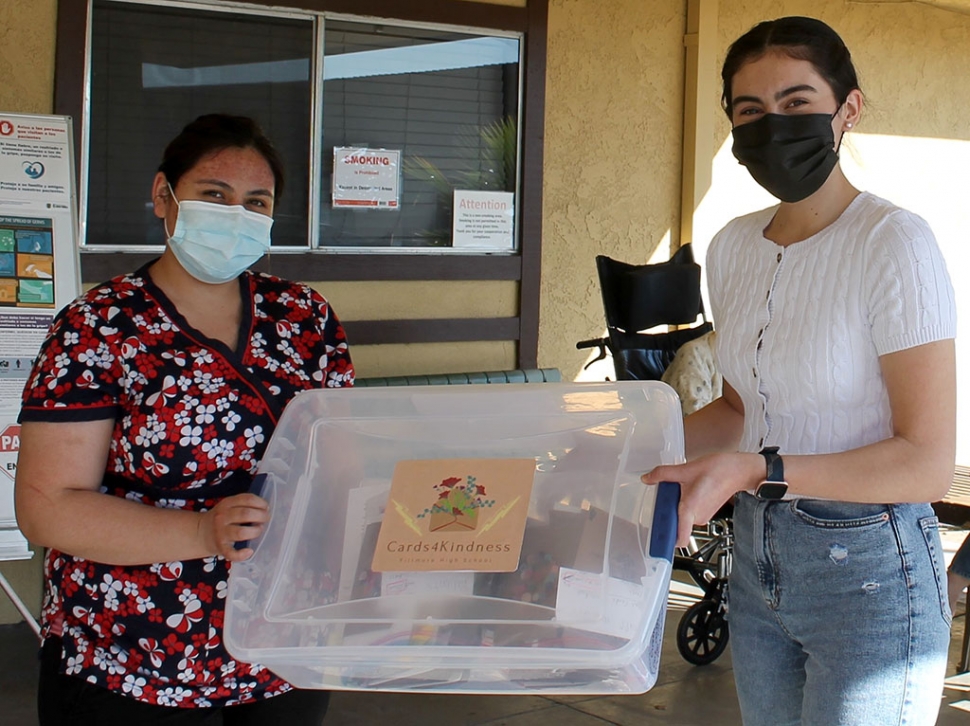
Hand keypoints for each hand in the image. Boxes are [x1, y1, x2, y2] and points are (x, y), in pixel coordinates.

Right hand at [198, 493, 269, 561]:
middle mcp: (222, 517)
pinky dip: (242, 554)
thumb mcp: (229, 506)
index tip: (265, 508)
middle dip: (261, 516)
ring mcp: (221, 533)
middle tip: (265, 519)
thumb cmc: (222, 519)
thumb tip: (265, 508)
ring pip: (241, 532)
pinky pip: (232, 553)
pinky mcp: (220, 547)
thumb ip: (244, 505)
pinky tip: (249, 551)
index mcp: (227, 504)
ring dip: (255, 531)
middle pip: (246, 514)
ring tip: (259, 530)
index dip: (260, 503)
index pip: (247, 499)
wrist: (200, 532)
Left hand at [642, 452, 760, 546]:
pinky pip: (688, 512)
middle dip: (667, 510)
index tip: (655, 539)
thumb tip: (647, 478)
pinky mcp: (705, 512)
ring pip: (681, 515)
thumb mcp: (685, 469)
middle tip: (667, 494)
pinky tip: (688, 488)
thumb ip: (663, 474)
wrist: (738, 470)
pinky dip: (684, 502)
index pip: (679, 538)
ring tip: (681, 487)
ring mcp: (702, 516)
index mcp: (690, 510)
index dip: (666, 541)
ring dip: (676, 504)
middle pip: (674, 522)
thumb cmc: (719, 471)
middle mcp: (697, 517)